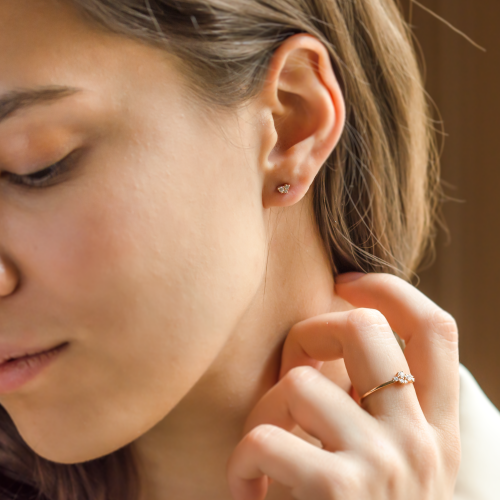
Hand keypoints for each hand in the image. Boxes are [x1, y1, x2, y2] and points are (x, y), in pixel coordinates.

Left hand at [226, 273, 460, 499]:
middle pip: (364, 329)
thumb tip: (332, 336)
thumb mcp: (389, 469)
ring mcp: (382, 466)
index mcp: (436, 430)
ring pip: (300, 383)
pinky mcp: (336, 492)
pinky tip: (249, 492)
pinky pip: (266, 435)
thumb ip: (376, 408)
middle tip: (292, 367)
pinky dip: (242, 461)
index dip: (389, 289)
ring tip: (263, 455)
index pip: (435, 327)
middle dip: (311, 330)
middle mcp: (418, 441)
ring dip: (266, 413)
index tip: (344, 283)